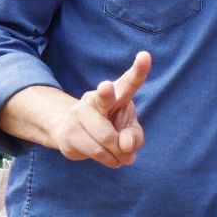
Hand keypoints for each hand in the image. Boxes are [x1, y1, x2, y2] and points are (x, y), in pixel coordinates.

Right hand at [49, 51, 150, 166]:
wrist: (74, 135)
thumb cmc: (110, 128)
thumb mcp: (128, 131)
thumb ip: (134, 137)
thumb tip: (125, 145)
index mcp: (116, 93)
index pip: (128, 82)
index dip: (138, 70)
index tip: (145, 55)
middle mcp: (96, 99)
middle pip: (104, 97)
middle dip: (105, 92)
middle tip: (106, 87)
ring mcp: (80, 114)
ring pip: (107, 138)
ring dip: (120, 154)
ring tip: (122, 157)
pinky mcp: (70, 133)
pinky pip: (97, 152)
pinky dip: (110, 160)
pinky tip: (112, 160)